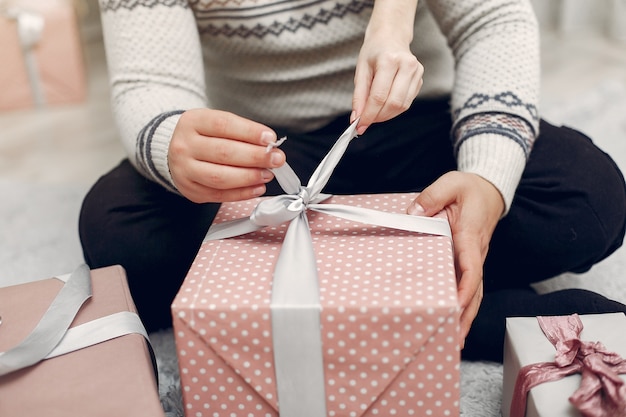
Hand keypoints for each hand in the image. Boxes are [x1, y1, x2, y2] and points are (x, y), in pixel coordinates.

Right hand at [168, 109, 284, 202]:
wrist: (175, 152)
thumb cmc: (203, 136)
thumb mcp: (216, 124)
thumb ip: (241, 133)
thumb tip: (269, 146)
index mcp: (193, 122)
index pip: (223, 125)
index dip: (249, 132)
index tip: (270, 138)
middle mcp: (184, 146)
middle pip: (224, 152)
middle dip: (255, 157)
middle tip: (276, 159)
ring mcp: (184, 170)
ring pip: (220, 177)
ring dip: (250, 177)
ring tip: (268, 174)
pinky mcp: (190, 190)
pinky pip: (219, 195)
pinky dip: (242, 193)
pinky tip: (257, 187)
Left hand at [351, 9, 422, 134]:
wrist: (391, 37)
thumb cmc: (374, 51)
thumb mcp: (361, 70)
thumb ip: (359, 95)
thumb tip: (357, 118)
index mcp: (389, 60)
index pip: (379, 96)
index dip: (369, 114)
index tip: (359, 125)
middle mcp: (407, 65)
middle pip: (393, 103)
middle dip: (378, 117)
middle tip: (366, 121)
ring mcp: (417, 72)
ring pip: (402, 106)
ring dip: (386, 115)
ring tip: (374, 113)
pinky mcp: (420, 80)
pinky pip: (406, 103)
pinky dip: (393, 110)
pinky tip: (384, 106)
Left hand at [407, 171, 504, 348]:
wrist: (490, 191)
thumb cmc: (470, 189)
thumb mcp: (451, 183)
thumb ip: (431, 197)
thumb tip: (413, 214)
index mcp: (471, 235)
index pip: (471, 266)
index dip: (465, 288)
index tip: (457, 305)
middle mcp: (476, 252)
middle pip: (475, 289)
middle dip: (466, 315)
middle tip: (455, 337)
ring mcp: (474, 258)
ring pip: (474, 292)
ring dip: (466, 316)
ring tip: (455, 339)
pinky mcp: (469, 261)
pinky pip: (469, 286)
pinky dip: (464, 306)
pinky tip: (455, 320)